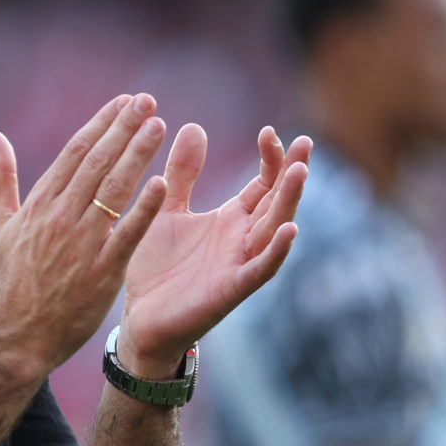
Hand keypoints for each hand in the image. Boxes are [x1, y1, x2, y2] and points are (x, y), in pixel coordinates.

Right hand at [0, 94, 169, 370]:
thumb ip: (1, 177)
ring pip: (113, 189)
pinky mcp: (102, 271)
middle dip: (124, 128)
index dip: (101, 123)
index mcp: (40, 204)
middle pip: (97, 162)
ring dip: (137, 155)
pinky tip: (163, 184)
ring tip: (159, 127)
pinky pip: (127, 234)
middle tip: (147, 101)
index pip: (75, 152)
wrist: (18, 334)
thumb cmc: (10, 280)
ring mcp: (82, 243)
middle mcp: (61, 217)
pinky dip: (144, 209)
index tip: (123, 102)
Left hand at [119, 124, 310, 376]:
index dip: (271, 159)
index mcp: (230, 220)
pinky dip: (275, 251)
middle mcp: (241, 240)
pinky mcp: (230, 290)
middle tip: (304, 142)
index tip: (270, 131)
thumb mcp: (167, 209)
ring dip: (288, 202)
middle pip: (276, 202)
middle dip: (291, 173)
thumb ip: (182, 173)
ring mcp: (238, 264)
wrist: (140, 319)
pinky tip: (290, 230)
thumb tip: (193, 126)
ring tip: (300, 171)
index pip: (263, 184)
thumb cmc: (157, 267)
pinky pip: (259, 270)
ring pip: (273, 229)